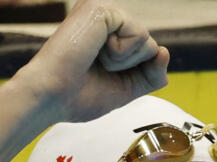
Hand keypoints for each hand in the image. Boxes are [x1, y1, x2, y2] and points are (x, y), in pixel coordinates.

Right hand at [16, 0, 169, 121]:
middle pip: (149, 47)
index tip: (100, 76)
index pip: (145, 53)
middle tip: (96, 69)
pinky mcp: (103, 9)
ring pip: (147, 42)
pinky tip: (95, 51)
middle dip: (129, 68)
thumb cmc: (77, 96)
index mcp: (106, 34)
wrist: (51, 97)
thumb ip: (151, 74)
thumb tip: (165, 51)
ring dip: (124, 62)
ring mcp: (103, 11)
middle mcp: (105, 18)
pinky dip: (121, 54)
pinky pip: (140, 36)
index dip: (133, 73)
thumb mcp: (125, 88)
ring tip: (94, 60)